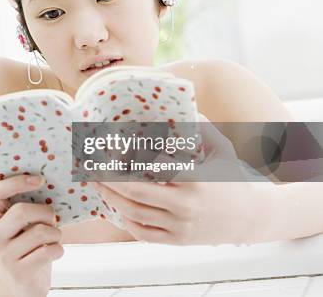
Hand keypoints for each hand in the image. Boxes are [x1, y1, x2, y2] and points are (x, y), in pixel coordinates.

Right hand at [0, 174, 63, 296]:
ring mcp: (4, 256)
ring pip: (39, 232)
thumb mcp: (20, 226)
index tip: (40, 179)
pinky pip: (48, 251)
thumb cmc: (26, 247)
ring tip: (53, 237)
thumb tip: (50, 184)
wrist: (23, 285)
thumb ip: (26, 207)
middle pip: (21, 211)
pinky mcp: (19, 272)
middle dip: (45, 212)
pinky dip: (58, 249)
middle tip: (52, 218)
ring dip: (55, 233)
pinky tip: (54, 251)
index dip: (16, 182)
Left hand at [92, 114, 265, 244]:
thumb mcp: (221, 147)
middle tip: (91, 168)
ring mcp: (181, 227)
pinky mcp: (178, 241)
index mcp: (195, 179)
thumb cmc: (232, 177)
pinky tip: (117, 207)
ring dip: (111, 199)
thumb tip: (181, 102)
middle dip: (108, 180)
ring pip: (134, 214)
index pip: (151, 167)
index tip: (108, 147)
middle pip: (135, 192)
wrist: (252, 217)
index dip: (126, 157)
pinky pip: (143, 233)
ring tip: (97, 185)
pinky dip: (126, 221)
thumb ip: (200, 126)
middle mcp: (186, 206)